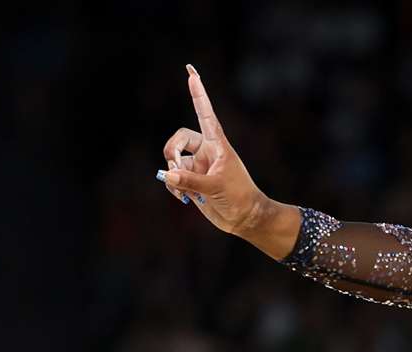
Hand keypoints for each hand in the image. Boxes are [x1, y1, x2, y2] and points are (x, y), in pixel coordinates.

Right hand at [159, 64, 267, 235]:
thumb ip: (190, 181)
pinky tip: (183, 198)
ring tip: (184, 191)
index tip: (191, 72)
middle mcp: (206, 151)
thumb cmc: (239, 198)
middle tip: (176, 167)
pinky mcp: (192, 180)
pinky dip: (173, 186)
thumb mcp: (216, 188)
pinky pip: (173, 177)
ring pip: (173, 161)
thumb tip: (168, 174)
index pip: (205, 113)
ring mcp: (198, 166)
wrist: (244, 219)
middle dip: (172, 152)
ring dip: (173, 174)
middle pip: (178, 139)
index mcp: (217, 144)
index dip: (198, 93)